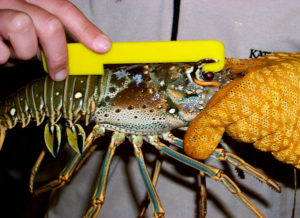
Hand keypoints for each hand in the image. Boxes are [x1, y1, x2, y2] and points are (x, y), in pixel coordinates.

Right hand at [0, 0, 110, 80]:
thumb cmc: (6, 37)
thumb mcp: (31, 34)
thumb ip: (50, 37)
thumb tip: (84, 51)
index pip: (63, 8)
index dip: (85, 28)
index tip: (103, 47)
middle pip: (49, 21)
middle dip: (59, 53)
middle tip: (59, 73)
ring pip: (22, 27)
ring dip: (25, 52)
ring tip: (16, 54)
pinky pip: (0, 48)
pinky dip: (3, 57)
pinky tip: (0, 54)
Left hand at [184, 53, 299, 166]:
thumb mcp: (265, 63)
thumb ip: (234, 72)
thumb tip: (211, 76)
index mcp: (250, 94)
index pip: (215, 118)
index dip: (203, 129)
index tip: (194, 142)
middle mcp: (262, 120)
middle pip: (234, 130)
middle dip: (237, 119)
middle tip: (254, 104)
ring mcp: (279, 140)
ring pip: (254, 140)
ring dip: (259, 128)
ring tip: (278, 109)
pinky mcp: (294, 153)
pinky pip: (274, 149)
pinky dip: (276, 138)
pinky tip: (287, 122)